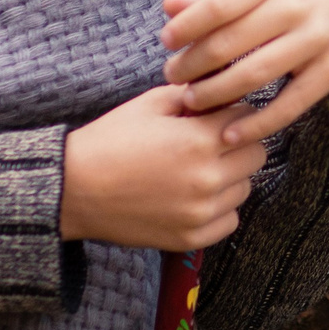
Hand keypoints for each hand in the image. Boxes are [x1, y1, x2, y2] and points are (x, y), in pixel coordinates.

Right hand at [59, 88, 262, 250]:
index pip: (247, 119)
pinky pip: (230, 220)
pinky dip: (220, 208)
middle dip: (238, 143)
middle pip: (255, 155)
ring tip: (198, 170)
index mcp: (199, 140)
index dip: (233, 112)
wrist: (73, 189)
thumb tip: (222, 92)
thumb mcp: (150, 104)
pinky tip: (195, 196)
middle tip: (212, 142)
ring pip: (245, 188)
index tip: (218, 115)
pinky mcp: (192, 238)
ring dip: (230, 176)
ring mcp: (201, 212)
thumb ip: (192, 95)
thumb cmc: (109, 141)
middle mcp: (208, 178)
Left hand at [159, 0, 328, 145]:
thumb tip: (170, 8)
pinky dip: (257, 123)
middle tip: (173, 77)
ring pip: (254, 75)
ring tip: (192, 101)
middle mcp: (296, 7)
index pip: (219, 4)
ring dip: (215, 94)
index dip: (187, 27)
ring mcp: (317, 40)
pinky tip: (230, 134)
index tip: (167, 42)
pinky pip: (289, 105)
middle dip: (193, 65)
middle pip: (230, 43)